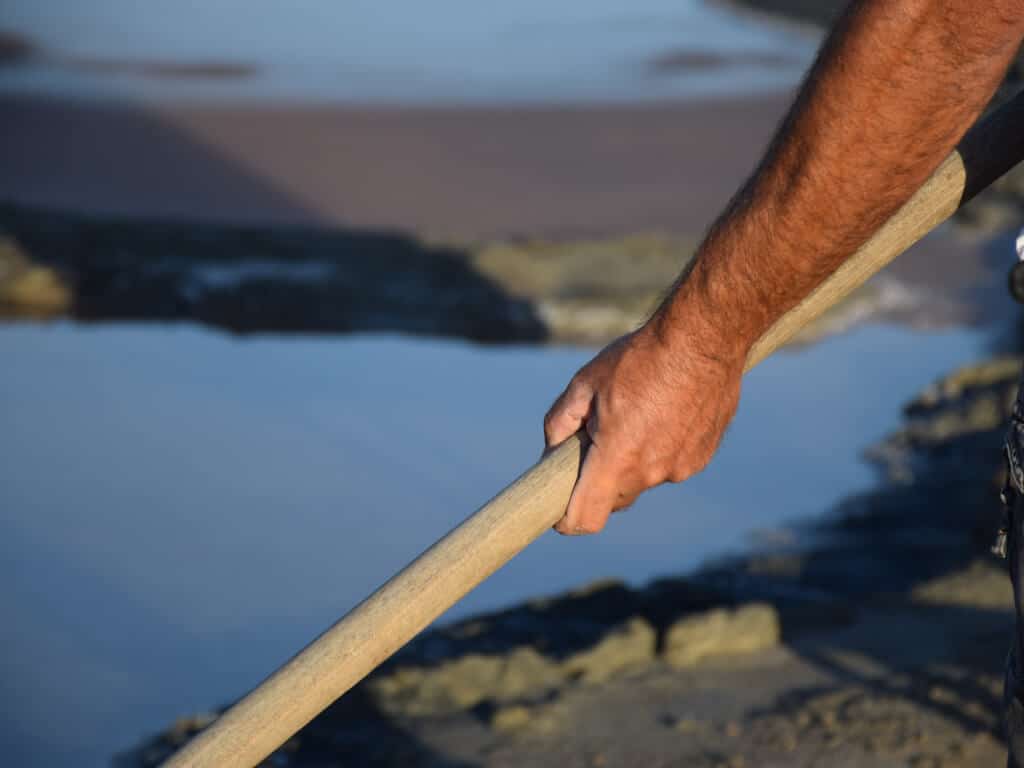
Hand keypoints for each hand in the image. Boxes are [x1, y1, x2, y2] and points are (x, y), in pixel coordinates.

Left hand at [543, 318, 744, 535]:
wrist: (704, 339)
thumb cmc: (640, 358)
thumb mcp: (585, 383)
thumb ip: (560, 422)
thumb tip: (552, 448)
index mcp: (618, 458)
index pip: (587, 518)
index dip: (567, 521)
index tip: (558, 513)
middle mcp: (651, 472)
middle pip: (614, 499)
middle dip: (598, 481)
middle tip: (592, 444)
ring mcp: (681, 467)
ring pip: (643, 479)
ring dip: (631, 462)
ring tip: (634, 417)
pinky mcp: (701, 457)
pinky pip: (670, 465)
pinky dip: (659, 450)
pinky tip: (662, 414)